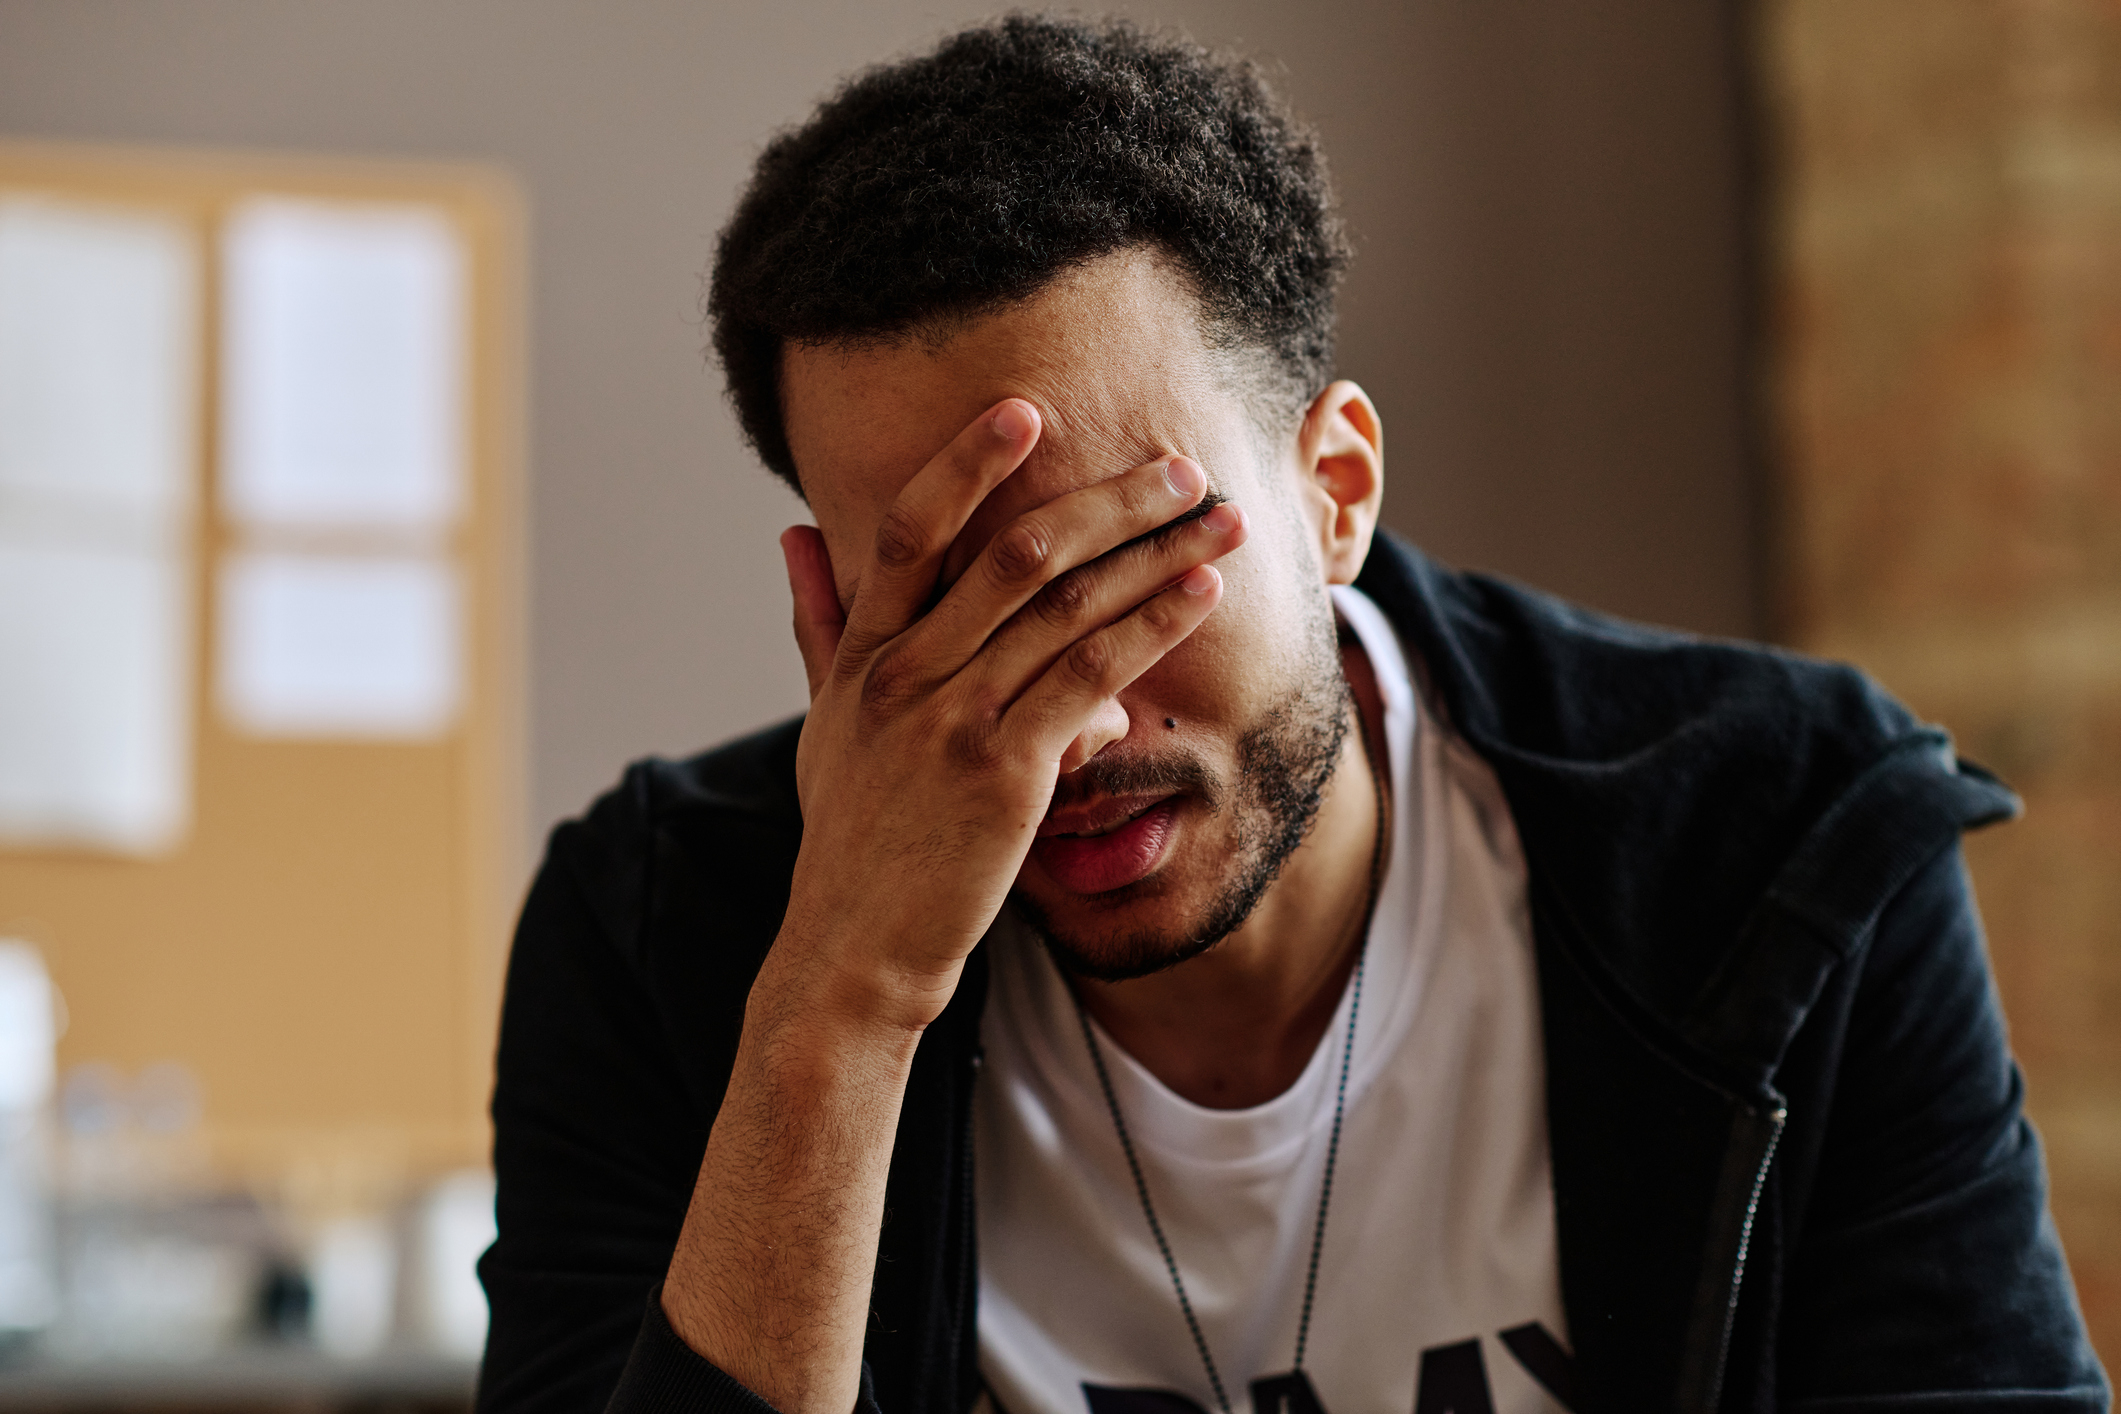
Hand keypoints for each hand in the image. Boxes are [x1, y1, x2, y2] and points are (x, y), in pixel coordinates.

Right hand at [773, 396, 1247, 1033]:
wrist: (853, 949)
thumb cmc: (852, 837)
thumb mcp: (821, 722)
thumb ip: (817, 624)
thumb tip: (792, 533)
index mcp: (864, 654)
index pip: (909, 531)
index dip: (966, 464)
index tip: (1025, 410)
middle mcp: (905, 674)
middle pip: (1015, 554)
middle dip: (1110, 502)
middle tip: (1180, 470)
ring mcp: (953, 720)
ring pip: (1067, 607)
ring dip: (1157, 555)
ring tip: (1220, 522)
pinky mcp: (1005, 773)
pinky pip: (1092, 677)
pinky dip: (1153, 629)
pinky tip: (1201, 598)